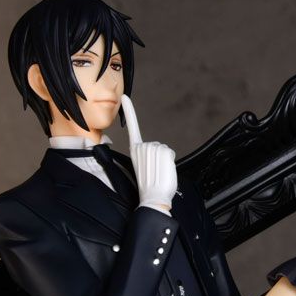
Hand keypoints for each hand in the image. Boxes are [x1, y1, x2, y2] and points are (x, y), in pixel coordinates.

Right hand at [121, 95, 177, 209]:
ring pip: (165, 150)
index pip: (132, 128)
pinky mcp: (161, 151)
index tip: (124, 97)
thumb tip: (151, 157)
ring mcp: (151, 148)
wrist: (152, 198)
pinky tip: (164, 170)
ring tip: (159, 172)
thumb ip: (147, 158)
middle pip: (158, 146)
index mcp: (134, 150)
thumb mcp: (143, 169)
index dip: (130, 112)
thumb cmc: (149, 186)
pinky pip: (170, 153)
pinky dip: (170, 162)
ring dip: (166, 161)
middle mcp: (141, 147)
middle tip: (155, 171)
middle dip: (160, 158)